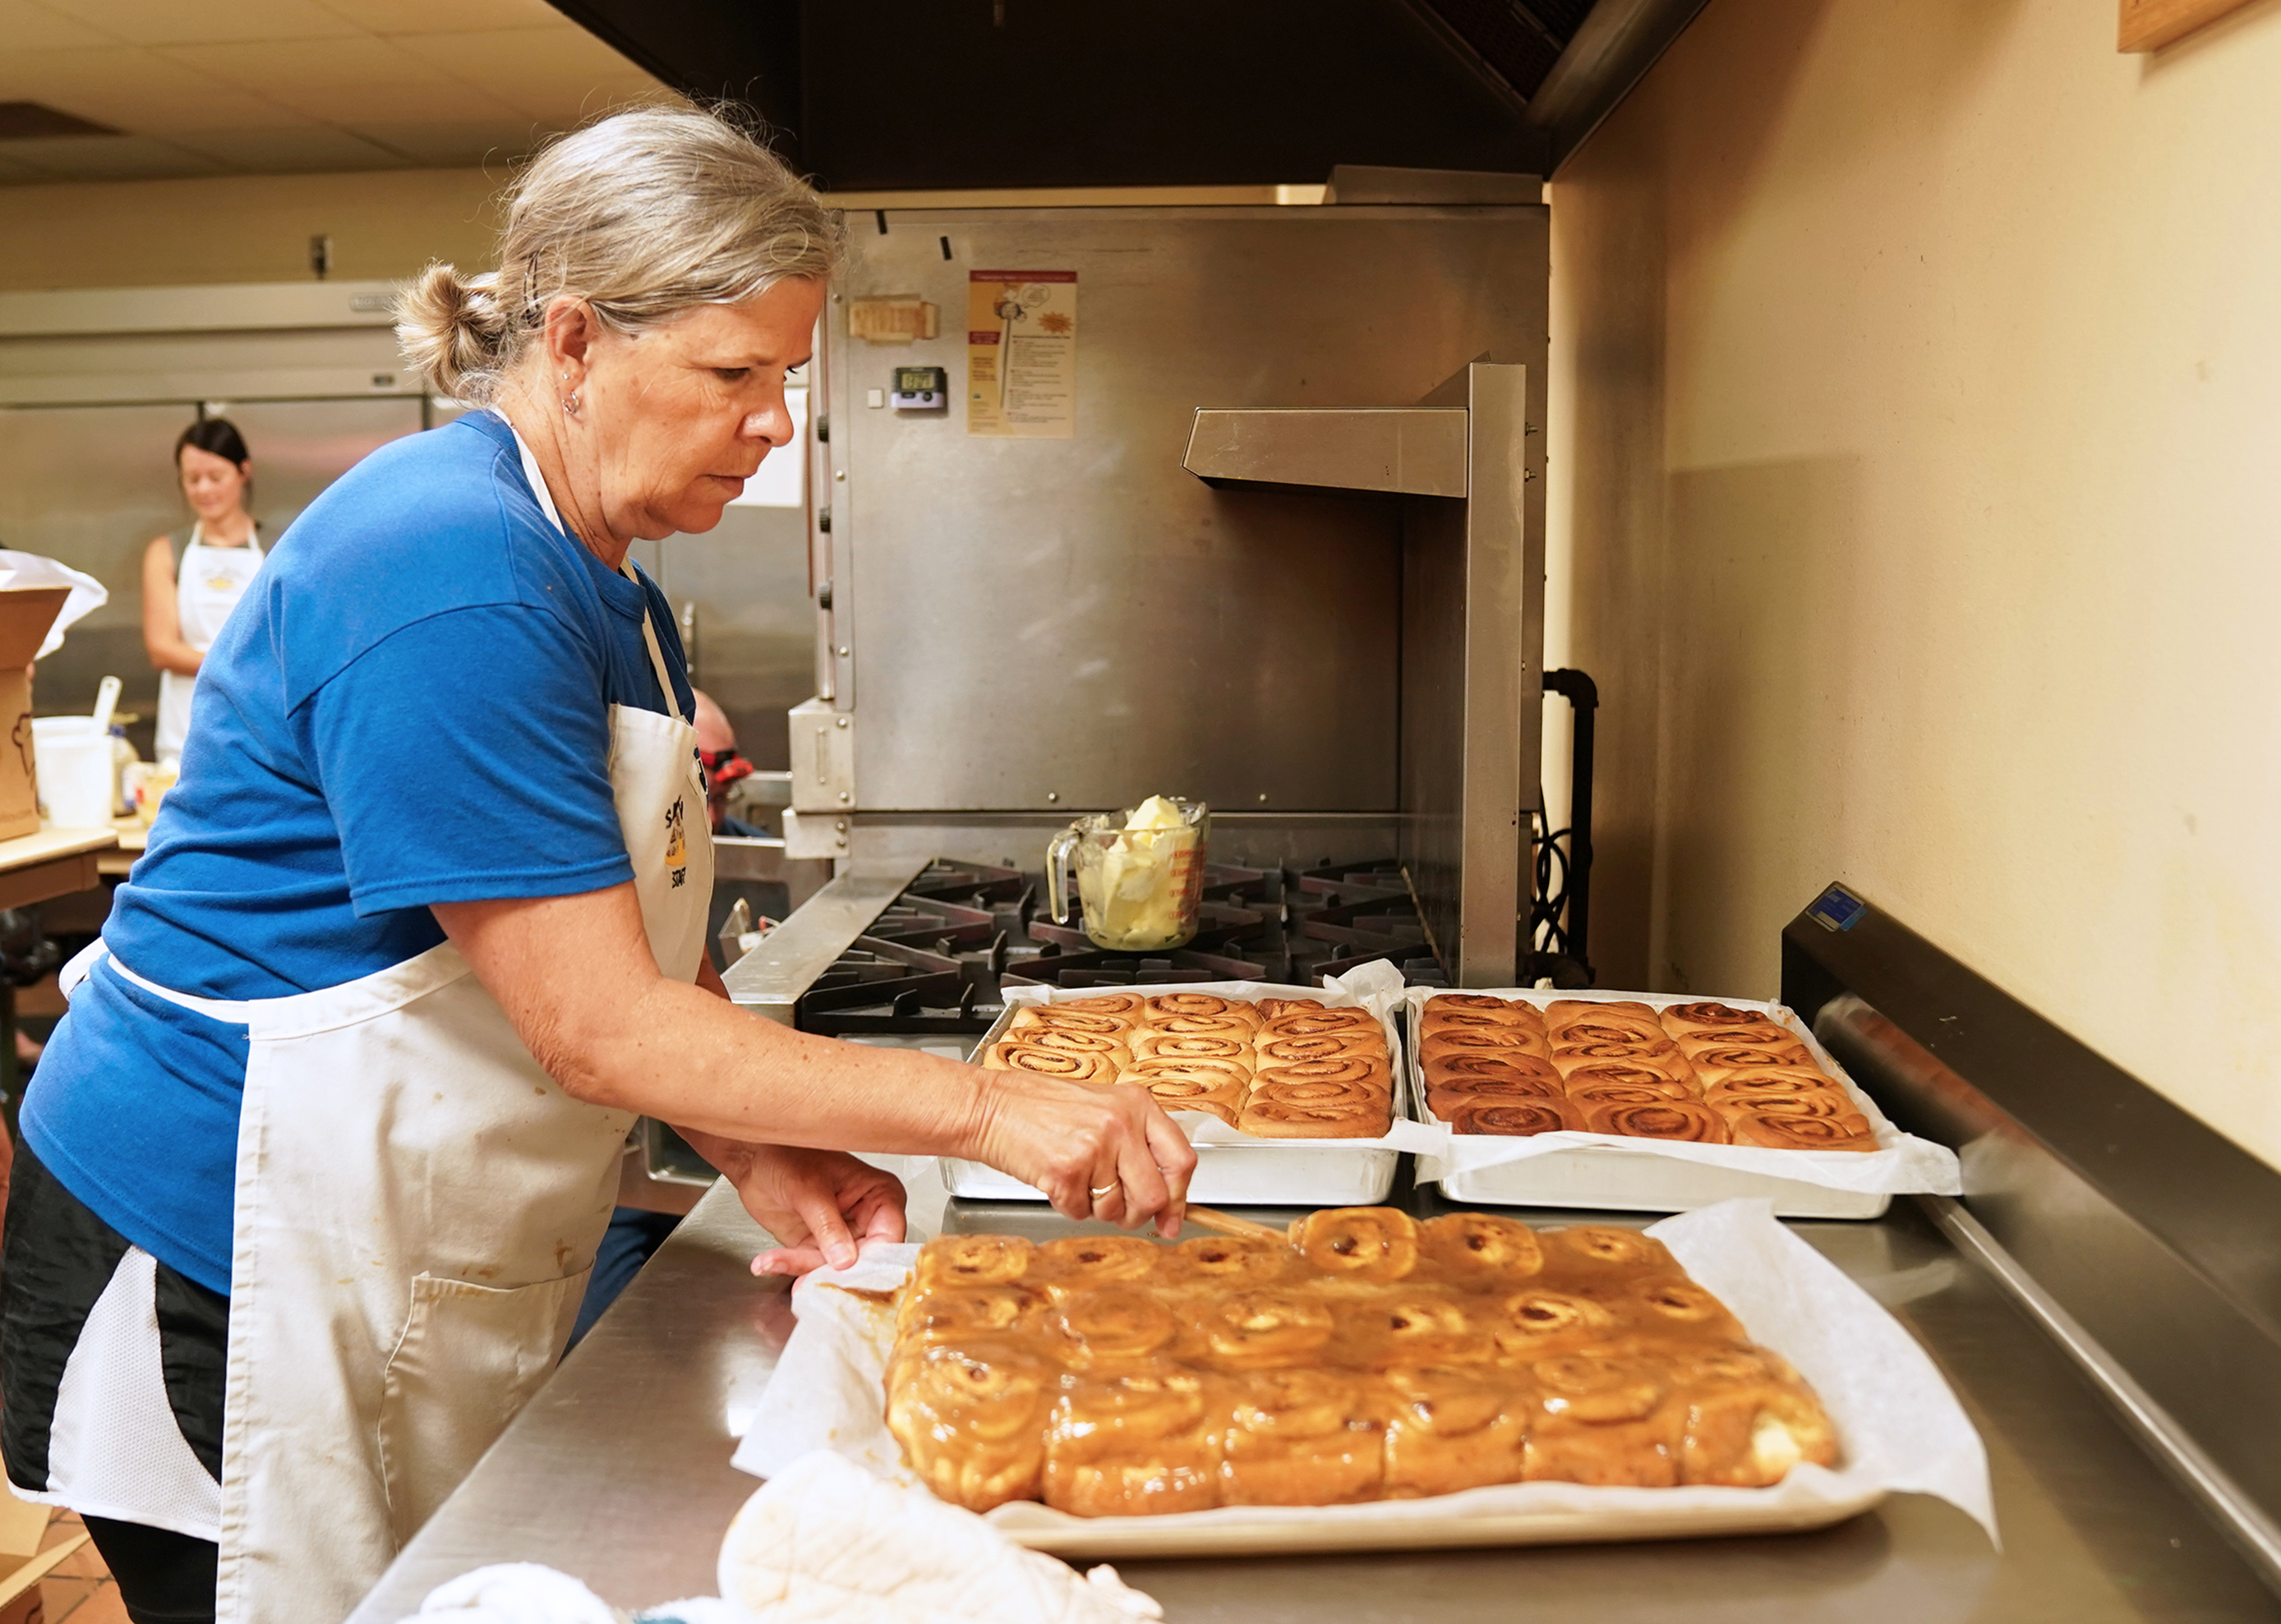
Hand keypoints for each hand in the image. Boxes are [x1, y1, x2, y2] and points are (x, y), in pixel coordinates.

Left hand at [708, 1143, 906, 1275]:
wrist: (757, 1159)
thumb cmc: (788, 1155)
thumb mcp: (809, 1189)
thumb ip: (828, 1226)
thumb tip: (846, 1261)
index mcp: (880, 1195)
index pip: (889, 1236)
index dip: (873, 1259)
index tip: (849, 1272)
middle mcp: (868, 1219)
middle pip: (864, 1260)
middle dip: (832, 1272)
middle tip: (808, 1279)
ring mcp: (843, 1236)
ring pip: (834, 1269)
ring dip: (801, 1269)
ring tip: (772, 1261)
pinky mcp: (818, 1248)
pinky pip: (809, 1267)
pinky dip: (788, 1266)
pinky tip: (767, 1261)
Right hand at [968, 1071, 1195, 1237]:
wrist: (989, 1107)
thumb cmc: (1040, 1109)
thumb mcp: (1102, 1110)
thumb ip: (1137, 1146)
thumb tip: (1168, 1205)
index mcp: (1137, 1104)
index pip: (1182, 1159)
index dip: (1181, 1198)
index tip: (1173, 1219)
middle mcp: (1122, 1123)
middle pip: (1155, 1195)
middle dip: (1137, 1214)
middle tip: (1118, 1211)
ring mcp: (1095, 1147)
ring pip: (1116, 1210)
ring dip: (1096, 1209)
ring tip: (1076, 1181)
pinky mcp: (1067, 1171)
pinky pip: (1081, 1213)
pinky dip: (1068, 1206)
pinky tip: (1055, 1179)